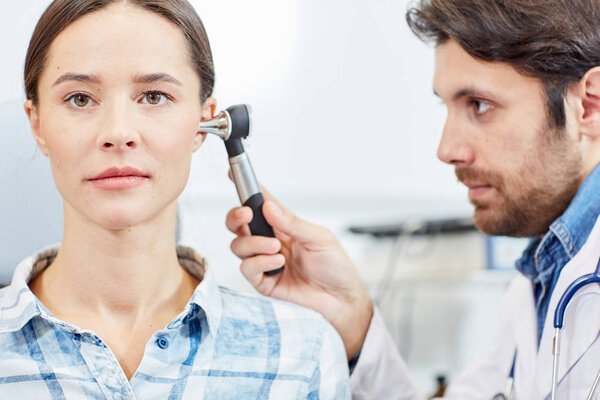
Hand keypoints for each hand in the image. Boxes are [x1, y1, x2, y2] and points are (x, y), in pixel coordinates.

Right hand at [226, 188, 372, 357]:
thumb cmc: (334, 266)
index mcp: (283, 225)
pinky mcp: (264, 282)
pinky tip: (277, 263)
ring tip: (276, 248)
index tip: (232, 173)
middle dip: (235, 217)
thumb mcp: (319, 238)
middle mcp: (270, 241)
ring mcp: (265, 262)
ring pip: (238, 246)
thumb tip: (268, 206)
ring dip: (253, 244)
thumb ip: (292, 223)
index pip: (259, 203)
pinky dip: (259, 263)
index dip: (245, 188)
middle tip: (246, 215)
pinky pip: (247, 269)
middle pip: (238, 224)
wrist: (341, 299)